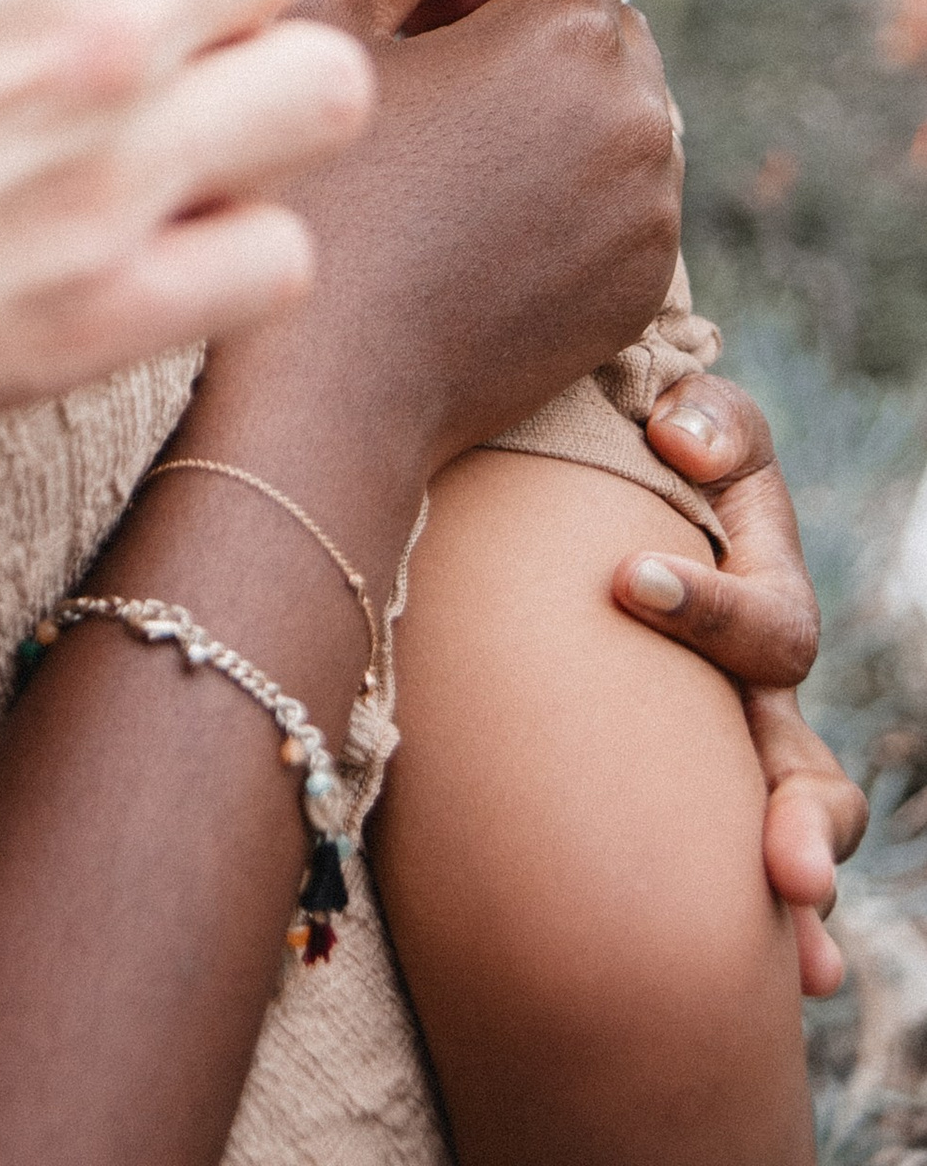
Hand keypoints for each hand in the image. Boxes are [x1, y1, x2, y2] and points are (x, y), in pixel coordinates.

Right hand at [191, 0, 681, 499]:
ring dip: (564, 120)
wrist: (337, 382)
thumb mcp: (322, 36)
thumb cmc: (316, 194)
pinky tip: (485, 232)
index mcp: (565, 38)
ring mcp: (652, 213)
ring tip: (464, 167)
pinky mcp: (643, 288)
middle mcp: (637, 118)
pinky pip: (627, 205)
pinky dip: (575, 199)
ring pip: (626, 122)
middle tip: (446, 87)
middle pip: (612, 35)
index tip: (443, 12)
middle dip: (541, 41)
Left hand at [617, 373, 869, 996]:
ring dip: (792, 889)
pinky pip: (736, 878)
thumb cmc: (651, 452)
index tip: (627, 579)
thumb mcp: (689, 424)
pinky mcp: (685, 798)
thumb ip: (707, 422)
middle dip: (797, 820)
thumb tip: (683, 444)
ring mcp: (735, 756)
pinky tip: (785, 990)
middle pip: (804, 769)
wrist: (608, 488)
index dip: (707, 606)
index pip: (767, 623)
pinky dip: (770, 937)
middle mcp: (762, 696)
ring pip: (791, 835)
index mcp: (763, 599)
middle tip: (783, 869)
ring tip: (786, 939)